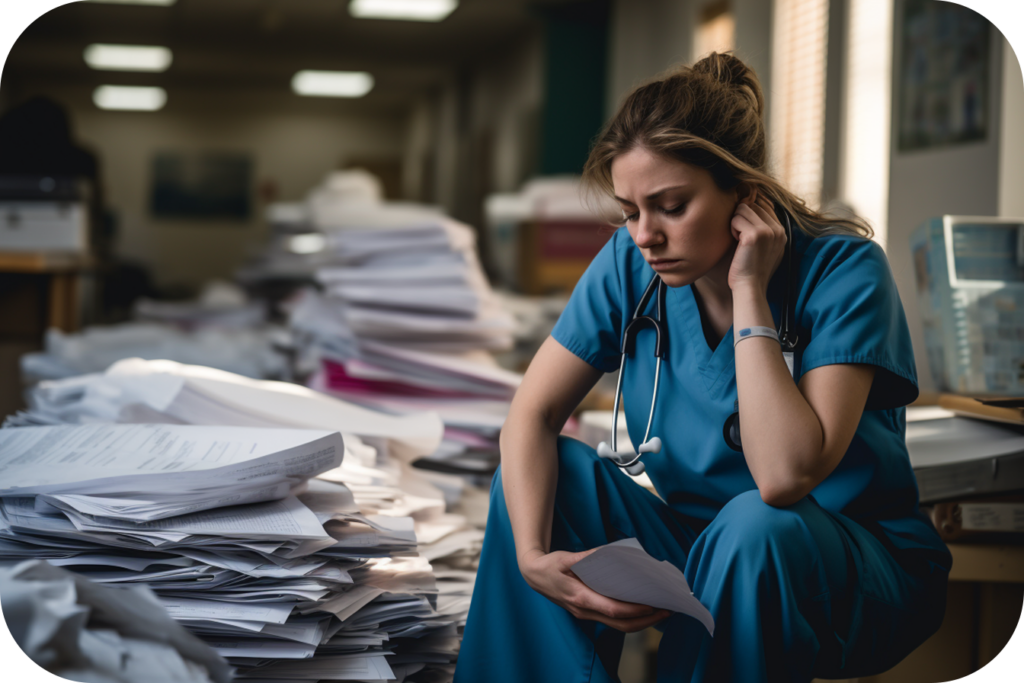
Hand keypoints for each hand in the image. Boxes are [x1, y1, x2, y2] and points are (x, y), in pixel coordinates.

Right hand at [518, 548, 670, 632]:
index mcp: (580, 598)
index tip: (653, 605)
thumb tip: (609, 552)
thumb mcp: (565, 558)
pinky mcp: (587, 613)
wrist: (533, 576)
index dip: (634, 610)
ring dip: (641, 622)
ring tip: (660, 611)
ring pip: (618, 626)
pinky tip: (641, 608)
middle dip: (646, 620)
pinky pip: (612, 621)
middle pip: (620, 624)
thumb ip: (586, 557)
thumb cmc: (550, 565)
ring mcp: (586, 615)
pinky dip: (630, 618)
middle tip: (666, 610)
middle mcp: (584, 611)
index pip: (613, 610)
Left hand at [728, 192, 786, 293]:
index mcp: (781, 232)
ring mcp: (767, 231)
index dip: (750, 212)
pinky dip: (732, 229)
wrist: (750, 287)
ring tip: (738, 239)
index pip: (765, 205)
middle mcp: (777, 229)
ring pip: (743, 208)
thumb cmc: (753, 270)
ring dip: (736, 222)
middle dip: (742, 217)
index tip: (743, 227)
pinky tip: (736, 243)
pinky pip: (735, 219)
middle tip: (740, 236)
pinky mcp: (754, 235)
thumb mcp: (767, 249)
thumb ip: (767, 231)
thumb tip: (756, 207)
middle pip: (753, 204)